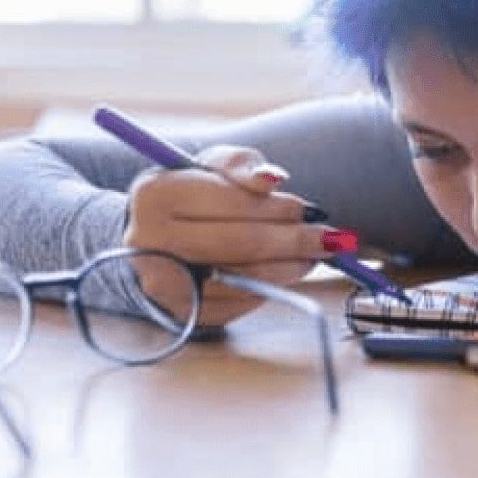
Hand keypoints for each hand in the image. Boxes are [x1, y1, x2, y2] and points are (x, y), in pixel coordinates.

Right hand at [124, 144, 348, 326]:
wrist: (153, 240)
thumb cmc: (192, 197)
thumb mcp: (212, 166)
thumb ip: (242, 163)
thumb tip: (273, 179)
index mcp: (155, 193)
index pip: (232, 202)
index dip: (277, 208)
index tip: (307, 209)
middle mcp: (149, 240)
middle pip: (240, 243)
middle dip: (294, 241)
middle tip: (328, 239)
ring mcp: (160, 282)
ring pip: (242, 279)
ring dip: (289, 269)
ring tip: (313, 257)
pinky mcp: (177, 314)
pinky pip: (236, 305)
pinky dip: (267, 291)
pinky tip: (284, 275)